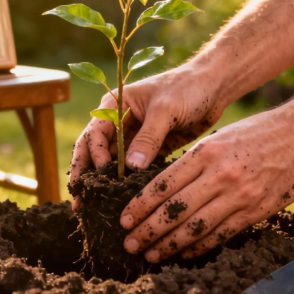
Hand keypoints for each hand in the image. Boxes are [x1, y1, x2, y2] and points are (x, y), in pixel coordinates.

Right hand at [70, 63, 227, 208]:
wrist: (214, 86)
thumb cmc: (187, 87)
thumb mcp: (165, 109)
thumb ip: (148, 138)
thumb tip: (131, 168)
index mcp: (115, 106)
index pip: (94, 134)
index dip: (94, 156)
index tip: (104, 175)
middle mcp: (119, 123)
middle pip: (95, 152)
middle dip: (86, 176)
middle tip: (79, 201)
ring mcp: (134, 138)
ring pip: (113, 164)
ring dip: (106, 183)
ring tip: (97, 207)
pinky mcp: (150, 150)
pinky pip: (134, 169)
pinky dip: (128, 184)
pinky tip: (123, 202)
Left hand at [119, 101, 293, 261]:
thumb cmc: (257, 133)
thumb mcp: (218, 138)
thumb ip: (193, 163)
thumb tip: (163, 189)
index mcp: (204, 154)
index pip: (162, 185)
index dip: (140, 206)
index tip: (124, 219)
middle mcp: (219, 176)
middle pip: (174, 210)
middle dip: (147, 231)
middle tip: (128, 244)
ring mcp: (239, 196)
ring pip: (195, 228)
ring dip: (169, 245)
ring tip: (150, 254)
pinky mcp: (256, 211)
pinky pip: (221, 234)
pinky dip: (200, 246)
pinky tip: (184, 253)